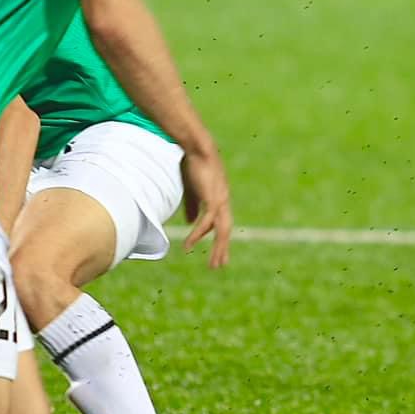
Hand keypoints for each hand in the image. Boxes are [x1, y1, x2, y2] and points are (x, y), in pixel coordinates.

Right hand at [178, 148, 232, 268]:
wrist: (197, 148)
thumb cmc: (193, 164)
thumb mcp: (191, 189)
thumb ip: (193, 206)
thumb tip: (191, 223)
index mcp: (219, 199)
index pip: (222, 224)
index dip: (220, 239)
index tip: (219, 254)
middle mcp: (223, 202)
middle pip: (225, 230)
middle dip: (222, 248)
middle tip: (219, 265)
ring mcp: (220, 201)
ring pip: (221, 230)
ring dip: (217, 248)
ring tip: (213, 264)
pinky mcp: (212, 199)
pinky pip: (206, 223)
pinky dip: (197, 235)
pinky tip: (189, 245)